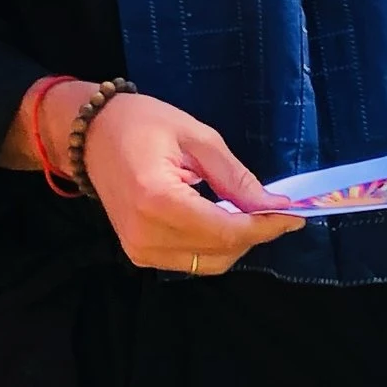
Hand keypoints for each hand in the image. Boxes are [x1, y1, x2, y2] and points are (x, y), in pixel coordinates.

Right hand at [82, 88, 305, 275]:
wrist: (90, 135)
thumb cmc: (140, 123)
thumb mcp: (196, 138)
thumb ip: (236, 178)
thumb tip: (273, 205)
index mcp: (157, 200)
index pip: (225, 230)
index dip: (266, 227)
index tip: (296, 215)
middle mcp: (145, 234)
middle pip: (220, 251)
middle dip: (254, 234)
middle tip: (274, 208)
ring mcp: (139, 249)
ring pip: (208, 262)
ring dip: (235, 242)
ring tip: (246, 211)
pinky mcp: (138, 254)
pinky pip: (190, 260)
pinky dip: (213, 245)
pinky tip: (220, 218)